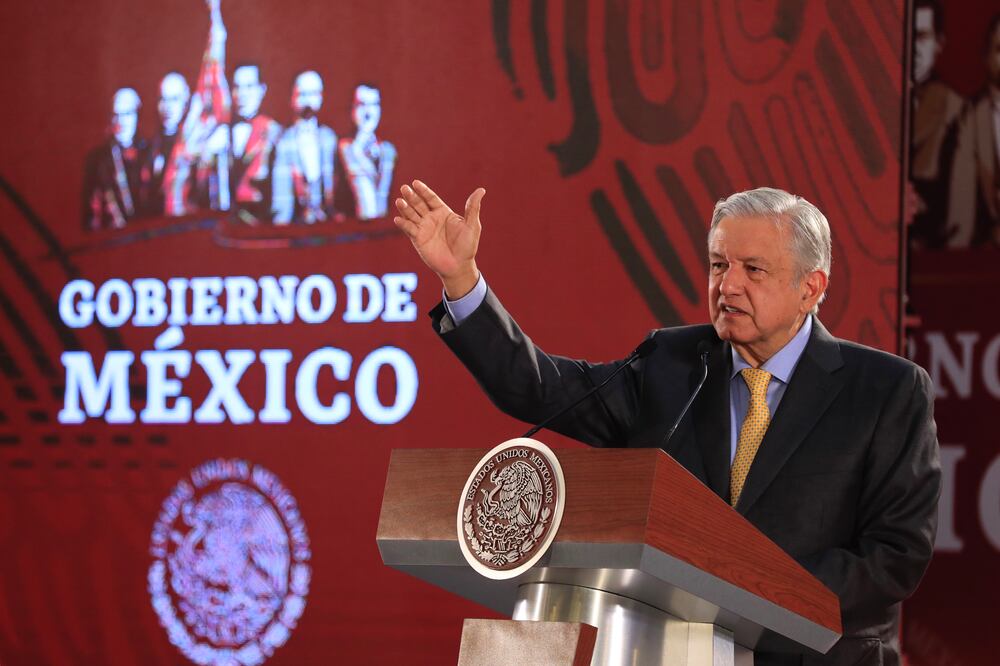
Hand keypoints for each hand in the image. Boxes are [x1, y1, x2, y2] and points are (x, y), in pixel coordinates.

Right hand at [394, 180, 484, 297]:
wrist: (459, 266)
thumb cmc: (467, 246)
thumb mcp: (472, 225)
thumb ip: (473, 207)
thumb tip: (481, 190)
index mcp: (443, 212)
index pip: (431, 198)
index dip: (423, 191)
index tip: (415, 183)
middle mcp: (431, 218)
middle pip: (419, 204)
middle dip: (411, 196)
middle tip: (405, 188)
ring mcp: (423, 228)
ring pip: (411, 214)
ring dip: (405, 208)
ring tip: (400, 201)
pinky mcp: (417, 239)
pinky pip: (409, 229)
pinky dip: (403, 224)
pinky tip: (398, 219)